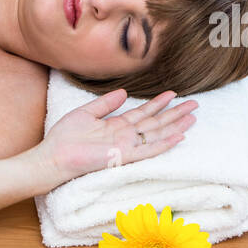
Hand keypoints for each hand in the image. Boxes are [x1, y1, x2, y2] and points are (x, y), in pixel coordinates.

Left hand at [42, 88, 197, 181]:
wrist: (54, 156)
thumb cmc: (64, 138)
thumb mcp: (86, 113)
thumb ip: (105, 103)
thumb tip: (124, 91)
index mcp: (115, 126)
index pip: (142, 113)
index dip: (158, 103)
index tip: (173, 93)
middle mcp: (124, 137)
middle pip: (155, 123)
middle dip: (174, 113)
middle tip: (194, 104)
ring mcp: (126, 147)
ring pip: (156, 134)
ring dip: (175, 126)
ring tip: (192, 117)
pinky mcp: (123, 156)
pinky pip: (148, 150)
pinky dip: (164, 144)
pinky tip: (178, 137)